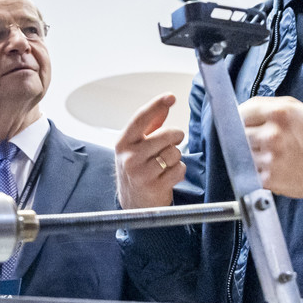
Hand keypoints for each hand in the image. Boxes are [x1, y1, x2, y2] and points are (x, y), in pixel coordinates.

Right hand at [115, 95, 186, 209]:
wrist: (133, 205)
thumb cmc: (136, 170)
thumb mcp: (136, 147)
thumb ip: (150, 126)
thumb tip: (164, 104)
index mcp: (123, 143)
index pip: (140, 118)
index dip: (156, 105)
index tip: (170, 97)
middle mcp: (129, 157)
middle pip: (166, 135)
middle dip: (176, 136)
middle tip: (174, 142)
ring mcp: (141, 173)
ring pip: (174, 152)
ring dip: (176, 157)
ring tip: (166, 164)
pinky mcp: (154, 186)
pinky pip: (179, 169)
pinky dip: (179, 171)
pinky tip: (168, 175)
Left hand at [238, 96, 302, 209]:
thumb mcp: (296, 109)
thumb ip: (265, 106)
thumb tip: (236, 112)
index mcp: (279, 113)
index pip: (239, 113)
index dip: (240, 120)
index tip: (242, 124)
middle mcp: (272, 135)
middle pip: (237, 135)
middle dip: (245, 137)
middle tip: (263, 142)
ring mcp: (270, 158)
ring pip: (241, 154)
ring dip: (251, 155)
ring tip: (274, 155)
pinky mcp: (269, 179)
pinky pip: (250, 172)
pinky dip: (258, 171)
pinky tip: (276, 167)